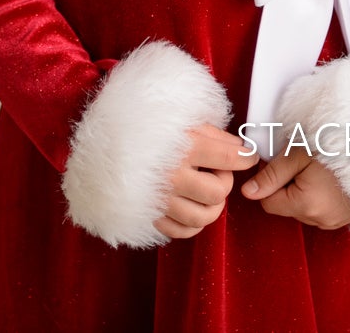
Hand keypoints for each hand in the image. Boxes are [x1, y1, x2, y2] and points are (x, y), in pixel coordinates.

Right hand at [151, 124, 249, 240]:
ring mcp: (159, 198)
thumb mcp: (180, 117)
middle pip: (218, 192)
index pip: (231, 158)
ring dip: (211, 205)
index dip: (246, 158)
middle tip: (216, 171)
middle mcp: (172, 175)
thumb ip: (212, 134)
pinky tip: (191, 205)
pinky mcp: (149, 214)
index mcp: (182, 146)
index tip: (248, 156)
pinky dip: (194, 223)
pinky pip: (182, 231)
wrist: (102, 138)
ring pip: (203, 216)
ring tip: (205, 190)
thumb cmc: (144, 124)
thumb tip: (241, 150)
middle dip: (224, 182)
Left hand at [241, 148, 349, 230]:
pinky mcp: (342, 221)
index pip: (268, 202)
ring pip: (300, 210)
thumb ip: (271, 175)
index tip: (282, 165)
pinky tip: (328, 183)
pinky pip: (318, 213)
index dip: (270, 182)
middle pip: (285, 207)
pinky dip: (317, 200)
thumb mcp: (298, 154)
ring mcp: (333, 223)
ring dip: (302, 194)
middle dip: (287, 187)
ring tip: (319, 172)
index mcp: (305, 204)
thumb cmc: (336, 149)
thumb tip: (247, 192)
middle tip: (303, 165)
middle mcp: (318, 220)